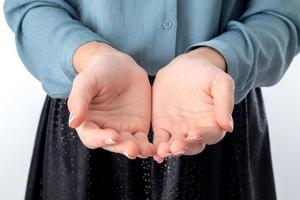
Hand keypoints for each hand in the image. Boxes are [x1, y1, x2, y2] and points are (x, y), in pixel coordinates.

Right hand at [67, 41, 153, 158]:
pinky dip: (149, 147)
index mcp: (88, 122)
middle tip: (132, 149)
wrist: (122, 67)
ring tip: (146, 150)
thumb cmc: (99, 72)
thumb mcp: (86, 82)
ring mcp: (122, 130)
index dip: (101, 138)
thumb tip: (73, 123)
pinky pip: (143, 141)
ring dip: (137, 150)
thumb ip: (79, 100)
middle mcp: (104, 130)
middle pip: (112, 145)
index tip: (113, 135)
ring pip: (128, 146)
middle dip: (122, 148)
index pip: (92, 137)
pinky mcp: (138, 128)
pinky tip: (155, 148)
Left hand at [152, 47, 234, 162]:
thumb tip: (228, 126)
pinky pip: (160, 140)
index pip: (210, 135)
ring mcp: (178, 130)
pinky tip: (154, 151)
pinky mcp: (162, 127)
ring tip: (163, 150)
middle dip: (184, 147)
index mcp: (213, 123)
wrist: (184, 67)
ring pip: (174, 146)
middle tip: (176, 146)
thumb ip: (225, 102)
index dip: (203, 135)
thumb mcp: (221, 82)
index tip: (194, 132)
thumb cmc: (207, 74)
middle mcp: (195, 131)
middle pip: (192, 145)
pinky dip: (157, 147)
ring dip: (169, 150)